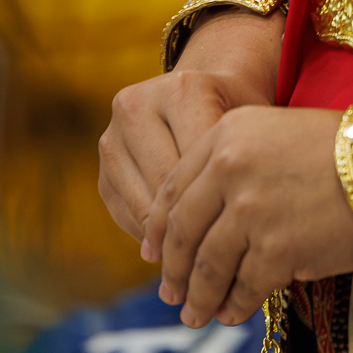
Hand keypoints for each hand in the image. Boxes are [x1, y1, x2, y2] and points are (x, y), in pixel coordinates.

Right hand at [98, 13, 282, 243]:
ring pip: (144, 208)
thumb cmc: (235, 113)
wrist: (200, 96)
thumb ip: (243, 162)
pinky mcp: (102, 171)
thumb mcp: (250, 126)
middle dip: (194, 226)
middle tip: (220, 264)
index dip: (221, 201)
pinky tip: (180, 246)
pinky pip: (127, 218)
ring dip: (171, 240)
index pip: (199, 162)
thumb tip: (240, 228)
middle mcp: (136, 106)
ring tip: (202, 263)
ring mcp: (112, 138)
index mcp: (181, 88)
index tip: (244, 236)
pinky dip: (154, 238)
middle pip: (166, 187)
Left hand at [145, 105, 352, 326]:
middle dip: (173, 270)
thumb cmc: (341, 146)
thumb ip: (233, 166)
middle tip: (170, 293)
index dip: (159, 227)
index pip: (174, 187)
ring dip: (199, 297)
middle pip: (182, 232)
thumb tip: (200, 220)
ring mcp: (250, 212)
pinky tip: (233, 312)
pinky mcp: (275, 251)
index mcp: (226, 132)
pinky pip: (242, 288)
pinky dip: (234, 305)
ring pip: (207, 267)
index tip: (154, 250)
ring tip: (196, 313)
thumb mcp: (274, 133)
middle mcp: (230, 168)